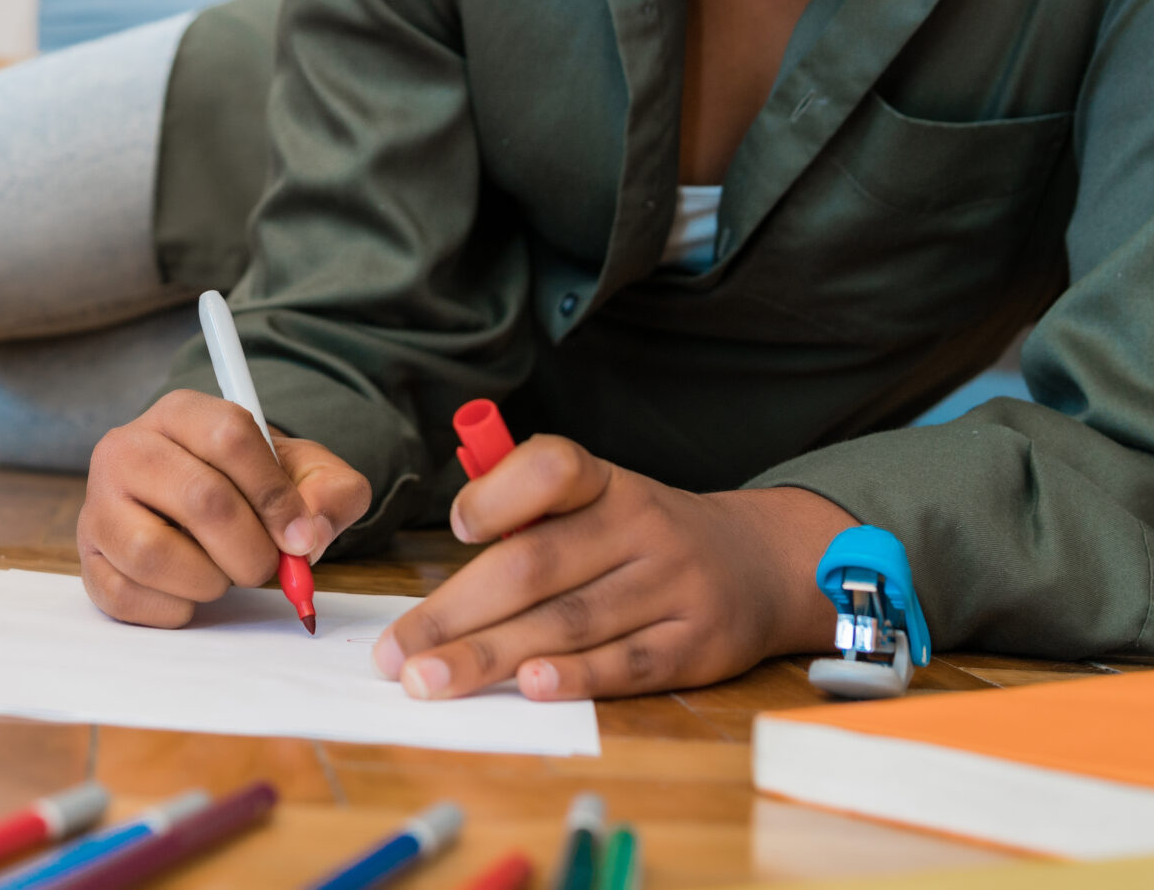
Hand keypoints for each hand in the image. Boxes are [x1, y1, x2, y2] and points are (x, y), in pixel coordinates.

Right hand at [79, 388, 372, 626]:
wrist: (203, 506)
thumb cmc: (254, 487)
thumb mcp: (305, 474)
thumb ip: (329, 493)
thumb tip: (306, 535)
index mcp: (181, 413)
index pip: (229, 436)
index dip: (274, 495)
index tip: (299, 534)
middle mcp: (127, 448)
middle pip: (201, 499)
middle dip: (251, 550)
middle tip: (265, 567)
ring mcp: (99, 504)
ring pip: (154, 553)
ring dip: (208, 581)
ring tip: (221, 574)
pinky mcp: (88, 558)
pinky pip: (127, 596)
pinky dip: (174, 607)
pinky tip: (188, 591)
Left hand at [373, 436, 852, 700]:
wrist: (758, 563)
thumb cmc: (642, 535)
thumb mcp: (599, 498)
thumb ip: (530, 510)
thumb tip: (454, 544)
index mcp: (606, 483)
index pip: (555, 468)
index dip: (502, 493)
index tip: (457, 525)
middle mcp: (641, 527)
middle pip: (537, 565)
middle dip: (457, 612)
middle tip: (396, 653)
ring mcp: (672, 586)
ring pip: (570, 621)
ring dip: (493, 655)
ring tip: (432, 680)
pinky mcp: (695, 644)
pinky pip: (629, 662)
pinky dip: (578, 676)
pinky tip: (532, 686)